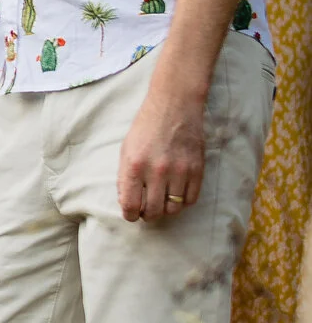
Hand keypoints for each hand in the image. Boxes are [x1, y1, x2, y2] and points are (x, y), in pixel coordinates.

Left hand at [118, 77, 207, 222]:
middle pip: (153, 211)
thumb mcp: (126, 150)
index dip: (130, 215)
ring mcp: (179, 172)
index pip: (130, 205)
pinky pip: (191, 200)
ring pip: (173, 209)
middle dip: (148, 215)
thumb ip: (125, 177)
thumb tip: (128, 203)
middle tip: (147, 210)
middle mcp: (156, 171)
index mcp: (134, 166)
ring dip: (166, 210)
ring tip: (161, 202)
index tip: (132, 215)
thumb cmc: (146, 129)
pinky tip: (176, 194)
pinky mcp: (197, 170)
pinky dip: (183, 202)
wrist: (174, 108)